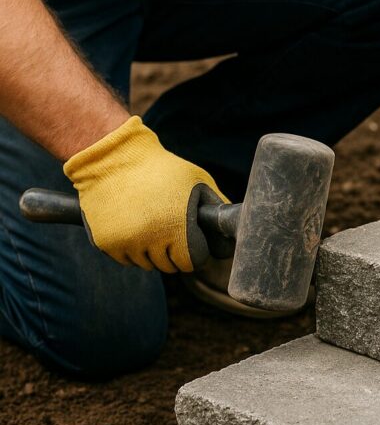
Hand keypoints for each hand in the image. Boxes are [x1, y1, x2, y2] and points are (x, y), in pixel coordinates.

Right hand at [64, 116, 227, 271]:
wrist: (112, 158)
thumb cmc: (161, 168)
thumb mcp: (196, 180)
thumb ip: (216, 205)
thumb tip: (229, 228)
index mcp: (176, 228)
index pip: (191, 263)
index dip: (195, 253)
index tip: (191, 242)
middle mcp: (150, 239)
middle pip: (169, 267)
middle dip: (173, 253)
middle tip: (170, 231)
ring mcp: (126, 243)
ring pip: (147, 264)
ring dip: (151, 252)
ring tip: (151, 224)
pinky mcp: (106, 243)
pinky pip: (126, 259)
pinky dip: (131, 249)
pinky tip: (133, 226)